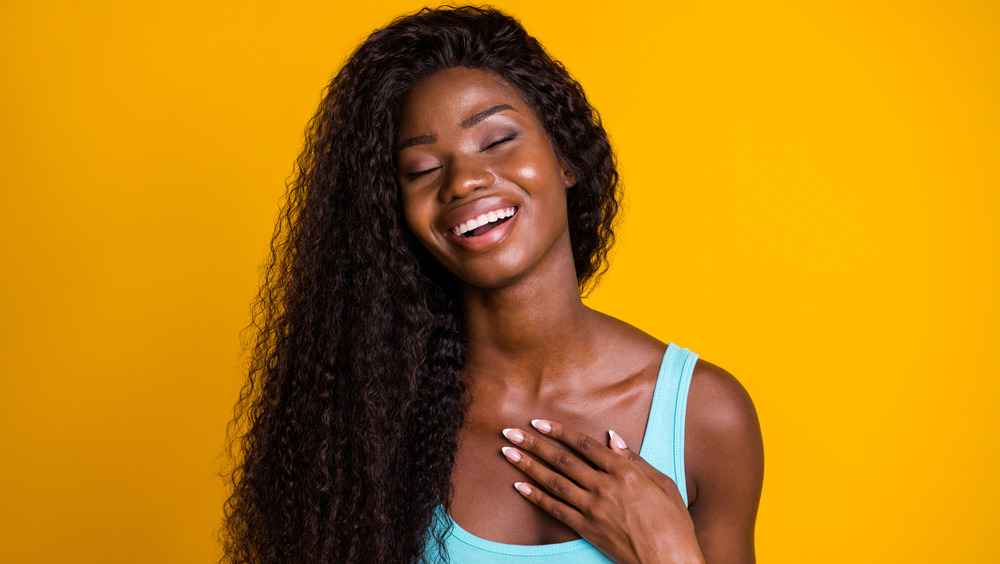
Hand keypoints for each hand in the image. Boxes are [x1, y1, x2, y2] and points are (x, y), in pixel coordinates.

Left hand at [501, 420, 704, 563]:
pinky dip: (535, 497)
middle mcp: (605, 487)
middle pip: (562, 460)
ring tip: (507, 452)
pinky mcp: (587, 529)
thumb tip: (612, 438)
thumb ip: (635, 459)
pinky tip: (519, 486)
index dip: (560, 432)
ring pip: (553, 482)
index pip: (584, 445)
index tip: (540, 423)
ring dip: (528, 465)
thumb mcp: (663, 483)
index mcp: (624, 472)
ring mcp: (593, 509)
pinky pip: (555, 510)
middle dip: (534, 443)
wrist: (670, 561)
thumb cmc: (674, 523)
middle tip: (510, 432)